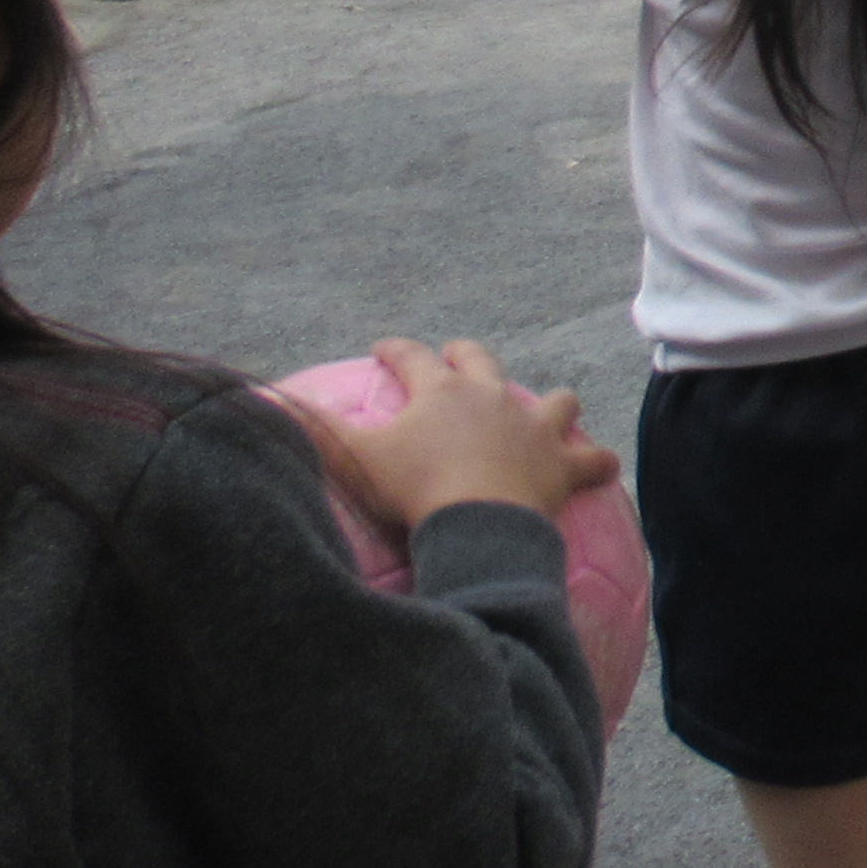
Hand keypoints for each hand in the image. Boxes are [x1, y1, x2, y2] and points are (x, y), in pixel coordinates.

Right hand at [301, 335, 615, 525]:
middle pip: (481, 362)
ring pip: (554, 400)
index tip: (385, 346)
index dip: (397, 351)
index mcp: (441, 392)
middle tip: (456, 355)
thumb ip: (311, 430)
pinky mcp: (564, 465)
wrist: (479, 521)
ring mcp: (534, 429)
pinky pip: (593, 459)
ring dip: (550, 403)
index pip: (413, 358)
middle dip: (466, 356)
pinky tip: (603, 466)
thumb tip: (263, 400)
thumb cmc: (413, 489)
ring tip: (549, 407)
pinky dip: (597, 462)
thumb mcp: (353, 459)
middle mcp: (492, 398)